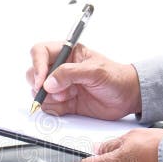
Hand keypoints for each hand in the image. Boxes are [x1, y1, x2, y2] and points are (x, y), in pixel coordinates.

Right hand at [26, 41, 141, 119]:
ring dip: (49, 98)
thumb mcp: (95, 71)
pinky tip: (69, 105)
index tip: (41, 81)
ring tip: (67, 98)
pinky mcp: (64, 102)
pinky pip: (49, 106)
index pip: (40, 52)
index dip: (37, 65)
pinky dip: (54, 109)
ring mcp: (61, 86)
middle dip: (40, 85)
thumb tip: (48, 83)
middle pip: (34, 73)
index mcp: (67, 53)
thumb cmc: (116, 77)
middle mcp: (61, 68)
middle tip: (54, 92)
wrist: (128, 97)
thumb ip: (70, 74)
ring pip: (39, 92)